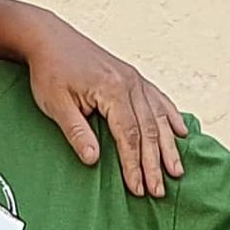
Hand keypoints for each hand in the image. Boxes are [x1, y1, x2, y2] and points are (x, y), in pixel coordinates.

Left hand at [18, 16, 185, 198]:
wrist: (48, 38)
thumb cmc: (50, 70)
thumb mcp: (56, 104)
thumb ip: (76, 132)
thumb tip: (93, 160)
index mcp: (111, 89)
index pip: (129, 135)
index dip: (134, 164)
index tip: (137, 188)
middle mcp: (129, 82)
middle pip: (148, 130)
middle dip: (155, 163)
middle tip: (158, 191)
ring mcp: (134, 78)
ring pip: (158, 117)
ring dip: (168, 146)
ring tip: (176, 171)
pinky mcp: (132, 77)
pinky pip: (158, 99)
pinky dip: (171, 117)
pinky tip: (181, 132)